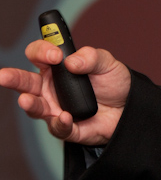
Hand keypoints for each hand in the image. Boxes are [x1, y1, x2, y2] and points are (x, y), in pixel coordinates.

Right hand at [0, 39, 130, 145]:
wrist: (129, 108)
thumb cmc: (113, 82)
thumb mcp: (107, 63)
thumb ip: (92, 57)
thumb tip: (72, 61)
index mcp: (57, 68)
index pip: (39, 55)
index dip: (43, 52)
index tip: (56, 55)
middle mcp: (49, 89)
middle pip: (25, 82)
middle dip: (13, 78)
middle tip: (3, 75)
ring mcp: (55, 109)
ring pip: (35, 107)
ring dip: (29, 104)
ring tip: (26, 100)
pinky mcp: (66, 127)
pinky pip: (58, 127)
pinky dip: (60, 123)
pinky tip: (66, 117)